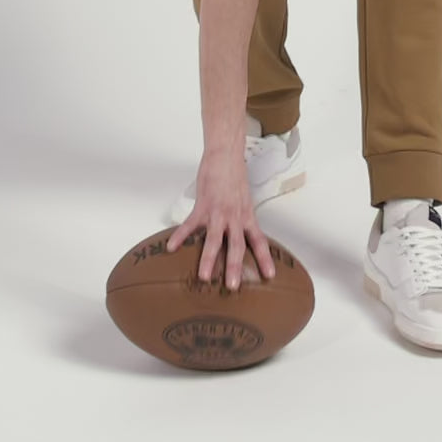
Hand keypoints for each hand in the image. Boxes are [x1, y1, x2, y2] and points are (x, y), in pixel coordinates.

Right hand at [166, 145, 276, 287]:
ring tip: (204, 277)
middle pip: (237, 245)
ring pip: (214, 239)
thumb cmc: (234, 177)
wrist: (225, 156)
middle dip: (235, 267)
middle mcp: (234, 217)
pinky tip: (172, 247)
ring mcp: (218, 212)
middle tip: (233, 286)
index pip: (259, 240)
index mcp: (246, 217)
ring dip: (209, 258)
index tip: (270, 276)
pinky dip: (180, 236)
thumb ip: (242, 219)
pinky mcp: (202, 206)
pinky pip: (190, 224)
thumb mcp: (244, 200)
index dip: (265, 258)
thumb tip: (239, 236)